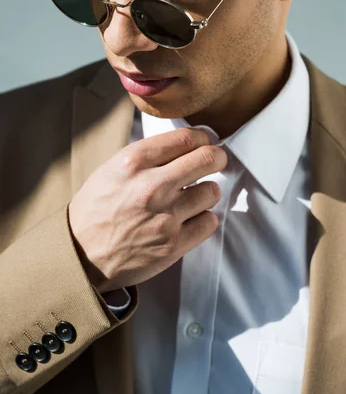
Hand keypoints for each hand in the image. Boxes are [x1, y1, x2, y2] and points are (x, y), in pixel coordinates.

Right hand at [68, 128, 227, 292]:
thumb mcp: (112, 169)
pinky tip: (189, 219)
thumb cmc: (96, 209)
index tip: (205, 142)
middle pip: (207, 159)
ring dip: (206, 192)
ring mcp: (165, 217)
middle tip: (215, 161)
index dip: (202, 138)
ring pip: (212, 191)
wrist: (82, 255)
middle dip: (216, 158)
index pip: (186, 138)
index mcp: (134, 162)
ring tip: (193, 196)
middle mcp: (152, 186)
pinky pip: (209, 222)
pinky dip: (202, 219)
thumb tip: (185, 145)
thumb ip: (148, 156)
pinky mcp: (173, 244)